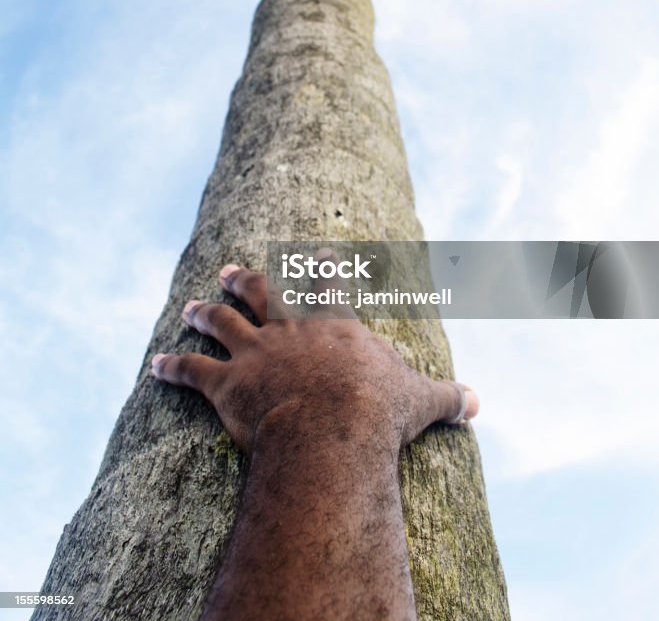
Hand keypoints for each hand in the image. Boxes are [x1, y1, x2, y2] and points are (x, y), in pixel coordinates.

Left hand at [151, 264, 477, 454]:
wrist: (331, 428)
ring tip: (188, 308)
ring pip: (222, 323)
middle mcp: (289, 330)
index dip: (321, 269)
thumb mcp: (420, 400)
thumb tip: (481, 403)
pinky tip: (153, 366)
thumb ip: (448, 396)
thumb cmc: (377, 412)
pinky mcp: (225, 384)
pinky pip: (191, 372)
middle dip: (243, 280)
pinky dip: (170, 368)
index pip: (326, 287)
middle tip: (227, 270)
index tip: (315, 253)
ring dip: (202, 314)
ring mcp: (255, 353)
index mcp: (332, 326)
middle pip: (262, 293)